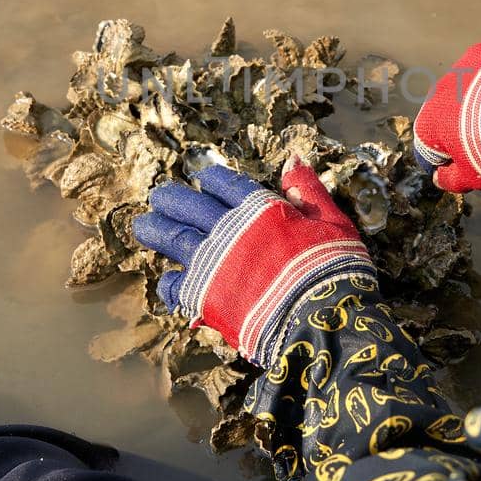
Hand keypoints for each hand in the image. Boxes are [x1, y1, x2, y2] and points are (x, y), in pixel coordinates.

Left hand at [131, 159, 375, 366]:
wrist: (325, 320)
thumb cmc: (336, 269)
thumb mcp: (333, 221)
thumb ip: (309, 190)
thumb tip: (292, 159)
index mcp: (260, 210)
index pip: (225, 185)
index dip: (211, 180)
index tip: (203, 179)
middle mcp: (230, 232)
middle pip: (189, 207)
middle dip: (172, 200)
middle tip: (159, 197)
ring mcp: (213, 265)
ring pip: (173, 239)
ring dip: (156, 230)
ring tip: (144, 226)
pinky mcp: (205, 298)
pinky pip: (175, 286)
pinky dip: (169, 282)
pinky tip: (168, 280)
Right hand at [413, 40, 480, 191]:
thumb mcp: (475, 177)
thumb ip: (449, 180)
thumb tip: (438, 178)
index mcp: (429, 123)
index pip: (429, 149)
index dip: (448, 162)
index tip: (468, 164)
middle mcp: (438, 91)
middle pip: (447, 117)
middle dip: (463, 130)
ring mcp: (462, 68)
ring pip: (466, 92)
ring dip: (479, 104)